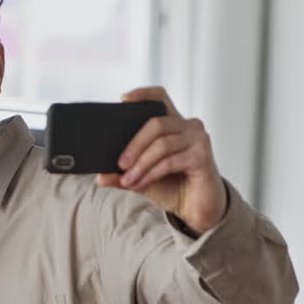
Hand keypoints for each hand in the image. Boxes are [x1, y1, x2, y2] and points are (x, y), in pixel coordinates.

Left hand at [97, 86, 227, 234]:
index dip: (143, 94)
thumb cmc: (172, 186)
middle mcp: (188, 126)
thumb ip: (123, 175)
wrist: (195, 208)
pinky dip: (151, 173)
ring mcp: (198, 139)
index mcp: (172, 124)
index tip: (123, 99)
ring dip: (141, 164)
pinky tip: (140, 183)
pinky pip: (171, 161)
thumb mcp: (141, 179)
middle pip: (156, 123)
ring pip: (162, 144)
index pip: (160, 97)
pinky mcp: (203, 156)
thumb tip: (100, 177)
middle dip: (134, 145)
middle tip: (120, 165)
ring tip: (128, 180)